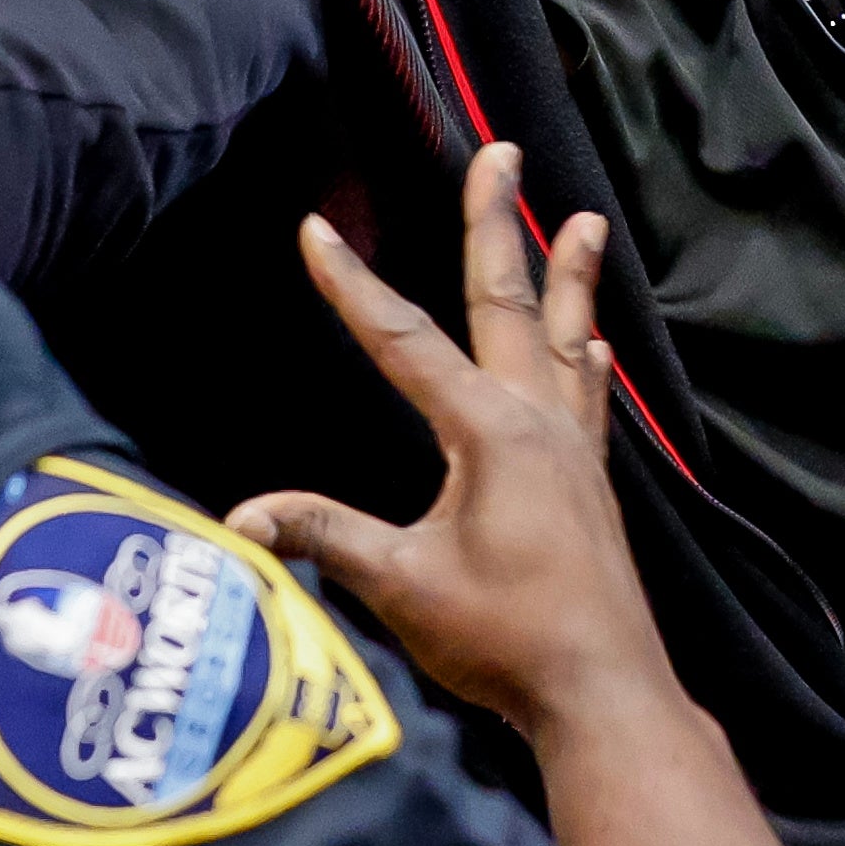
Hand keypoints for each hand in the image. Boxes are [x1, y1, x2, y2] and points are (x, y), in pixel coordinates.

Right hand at [230, 145, 656, 739]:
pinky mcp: (592, 486)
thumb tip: (240, 517)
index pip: (404, 341)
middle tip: (502, 152)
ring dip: (569, 276)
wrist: (604, 693)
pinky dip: (588, 358)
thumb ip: (324, 538)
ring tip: (586, 218)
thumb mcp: (400, 584)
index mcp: (489, 432)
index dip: (351, 285)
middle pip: (509, 303)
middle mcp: (538, 423)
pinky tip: (598, 344)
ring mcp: (573, 452)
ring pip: (565, 340)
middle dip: (497, 224)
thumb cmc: (504, 640)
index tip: (315, 228)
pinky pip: (588, 397)